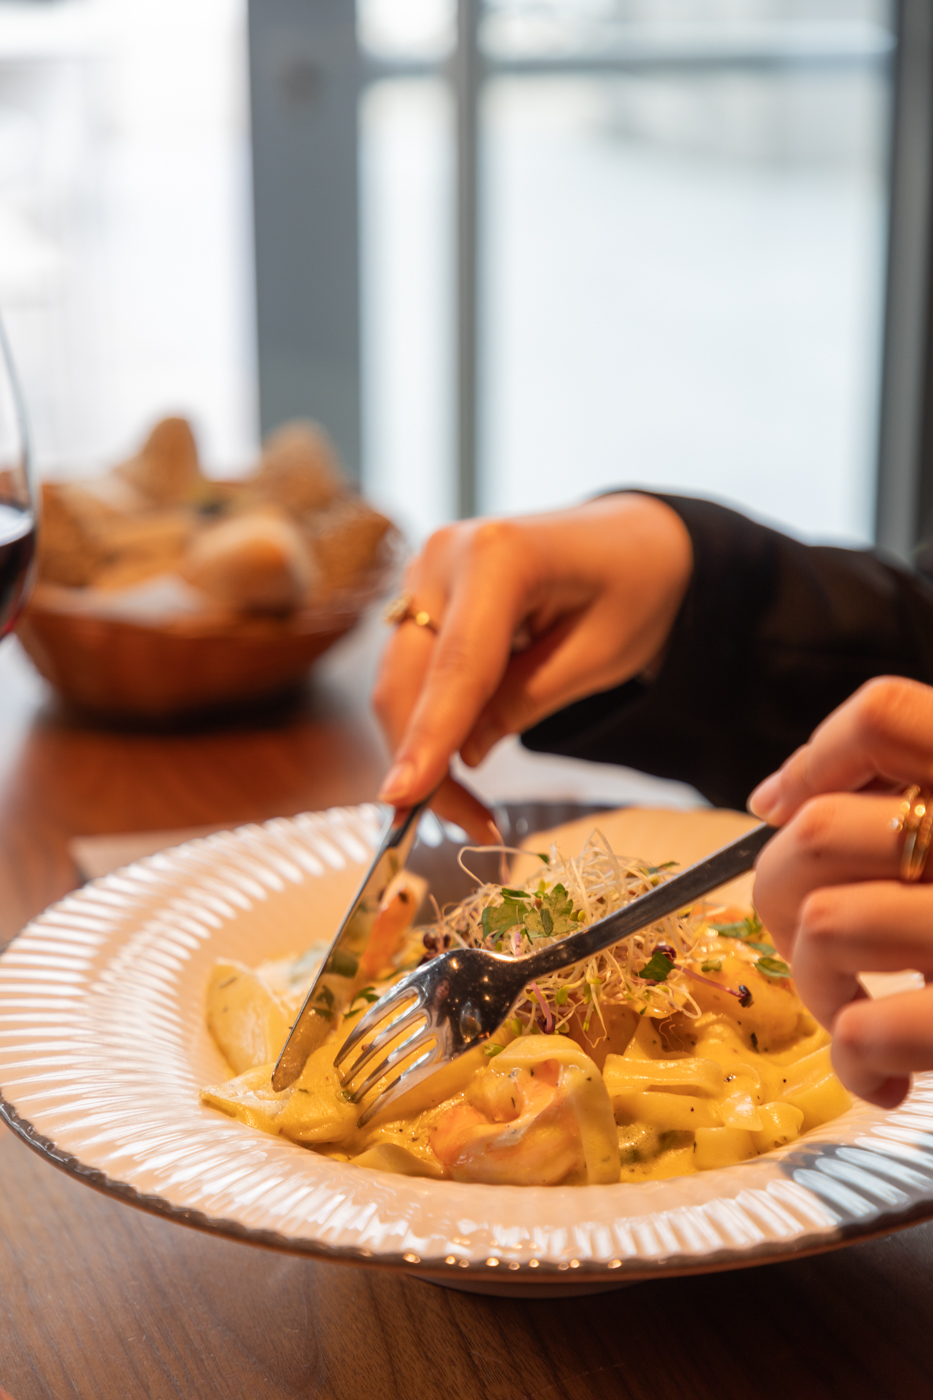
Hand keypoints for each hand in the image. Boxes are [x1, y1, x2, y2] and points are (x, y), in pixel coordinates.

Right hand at [373, 495, 692, 838]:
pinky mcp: (420, 597)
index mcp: (499, 554)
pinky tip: (464, 758)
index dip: (428, 738)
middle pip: (407, 680)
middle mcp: (444, 556)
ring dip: (423, 750)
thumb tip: (463, 756)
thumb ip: (527, 701)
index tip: (401, 798)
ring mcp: (424, 573)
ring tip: (472, 810)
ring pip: (399, 684)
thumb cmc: (631, 587)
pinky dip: (431, 723)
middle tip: (466, 826)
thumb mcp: (599, 655)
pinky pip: (412, 674)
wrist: (629, 540)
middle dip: (423, 762)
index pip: (456, 666)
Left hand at [749, 677, 932, 1108]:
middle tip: (815, 949)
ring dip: (820, 989)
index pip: (887, 715)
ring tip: (857, 1021)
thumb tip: (784, 797)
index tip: (781, 805)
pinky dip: (855, 1061)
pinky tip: (886, 1081)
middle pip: (821, 831)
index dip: (817, 755)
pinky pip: (867, 1030)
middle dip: (783, 897)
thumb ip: (930, 804)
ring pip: (826, 924)